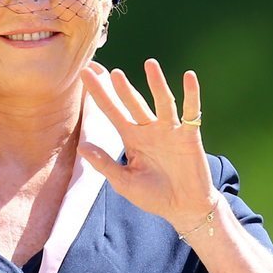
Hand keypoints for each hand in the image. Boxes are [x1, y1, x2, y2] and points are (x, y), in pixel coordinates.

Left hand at [77, 59, 221, 227]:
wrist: (184, 208)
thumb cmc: (153, 196)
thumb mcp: (124, 182)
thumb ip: (105, 164)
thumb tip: (81, 147)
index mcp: (131, 137)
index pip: (111, 111)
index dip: (98, 93)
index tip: (84, 73)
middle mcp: (148, 129)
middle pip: (133, 103)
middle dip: (122, 87)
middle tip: (111, 71)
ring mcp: (169, 130)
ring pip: (162, 102)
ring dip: (156, 83)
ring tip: (150, 64)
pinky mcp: (189, 135)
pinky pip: (190, 112)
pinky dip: (191, 94)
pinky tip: (189, 77)